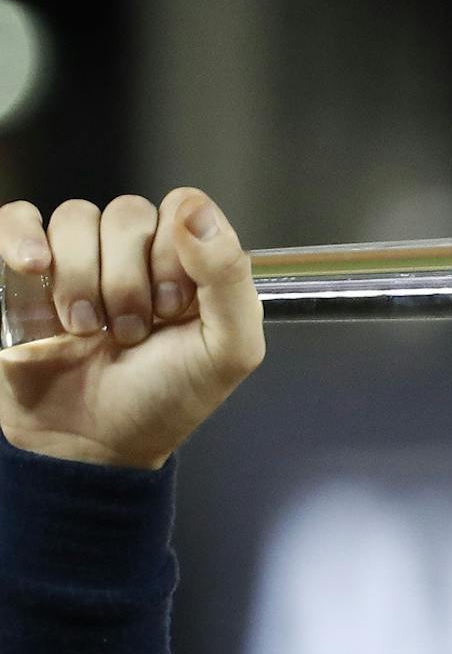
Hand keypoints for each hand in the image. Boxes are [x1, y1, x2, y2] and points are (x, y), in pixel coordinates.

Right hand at [0, 189, 264, 469]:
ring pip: (76, 217)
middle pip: (128, 214)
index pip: (183, 209)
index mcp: (190, 267)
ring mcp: (79, 259)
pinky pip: (18, 218)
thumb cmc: (164, 401)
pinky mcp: (25, 271)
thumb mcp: (227, 351)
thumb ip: (230, 279)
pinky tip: (36, 272)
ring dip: (82, 279)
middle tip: (131, 332)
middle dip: (129, 280)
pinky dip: (22, 239)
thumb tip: (198, 212)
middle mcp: (136, 256)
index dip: (176, 252)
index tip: (173, 308)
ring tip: (88, 331)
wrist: (92, 444)